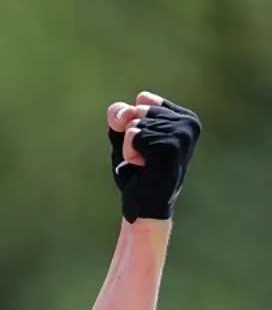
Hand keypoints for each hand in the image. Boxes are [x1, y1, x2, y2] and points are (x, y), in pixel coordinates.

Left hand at [107, 91, 200, 222]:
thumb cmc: (137, 175)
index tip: (144, 149)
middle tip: (142, 160)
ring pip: (135, 123)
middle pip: (138, 110)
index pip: (142, 101)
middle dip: (129, 138)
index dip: (130, 128)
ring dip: (129, 148)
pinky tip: (143, 167)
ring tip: (144, 164)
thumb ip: (120, 117)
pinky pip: (133, 136)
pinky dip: (129, 153)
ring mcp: (183, 134)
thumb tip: (123, 111)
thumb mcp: (125, 140)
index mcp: (185, 117)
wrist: (145, 207)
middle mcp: (189, 122)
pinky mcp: (171, 146)